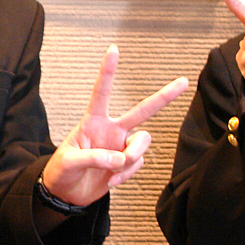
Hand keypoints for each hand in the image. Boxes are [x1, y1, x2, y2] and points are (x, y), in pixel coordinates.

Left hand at [40, 45, 189, 206]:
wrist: (66, 194)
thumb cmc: (61, 172)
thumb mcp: (68, 162)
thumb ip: (93, 157)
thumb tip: (120, 159)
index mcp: (93, 121)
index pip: (102, 92)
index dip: (108, 71)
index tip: (114, 49)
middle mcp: (111, 130)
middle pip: (142, 110)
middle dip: (164, 97)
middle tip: (183, 82)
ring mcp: (121, 146)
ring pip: (143, 142)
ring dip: (133, 156)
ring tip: (115, 170)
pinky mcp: (126, 163)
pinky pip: (137, 164)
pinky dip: (126, 174)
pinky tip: (111, 180)